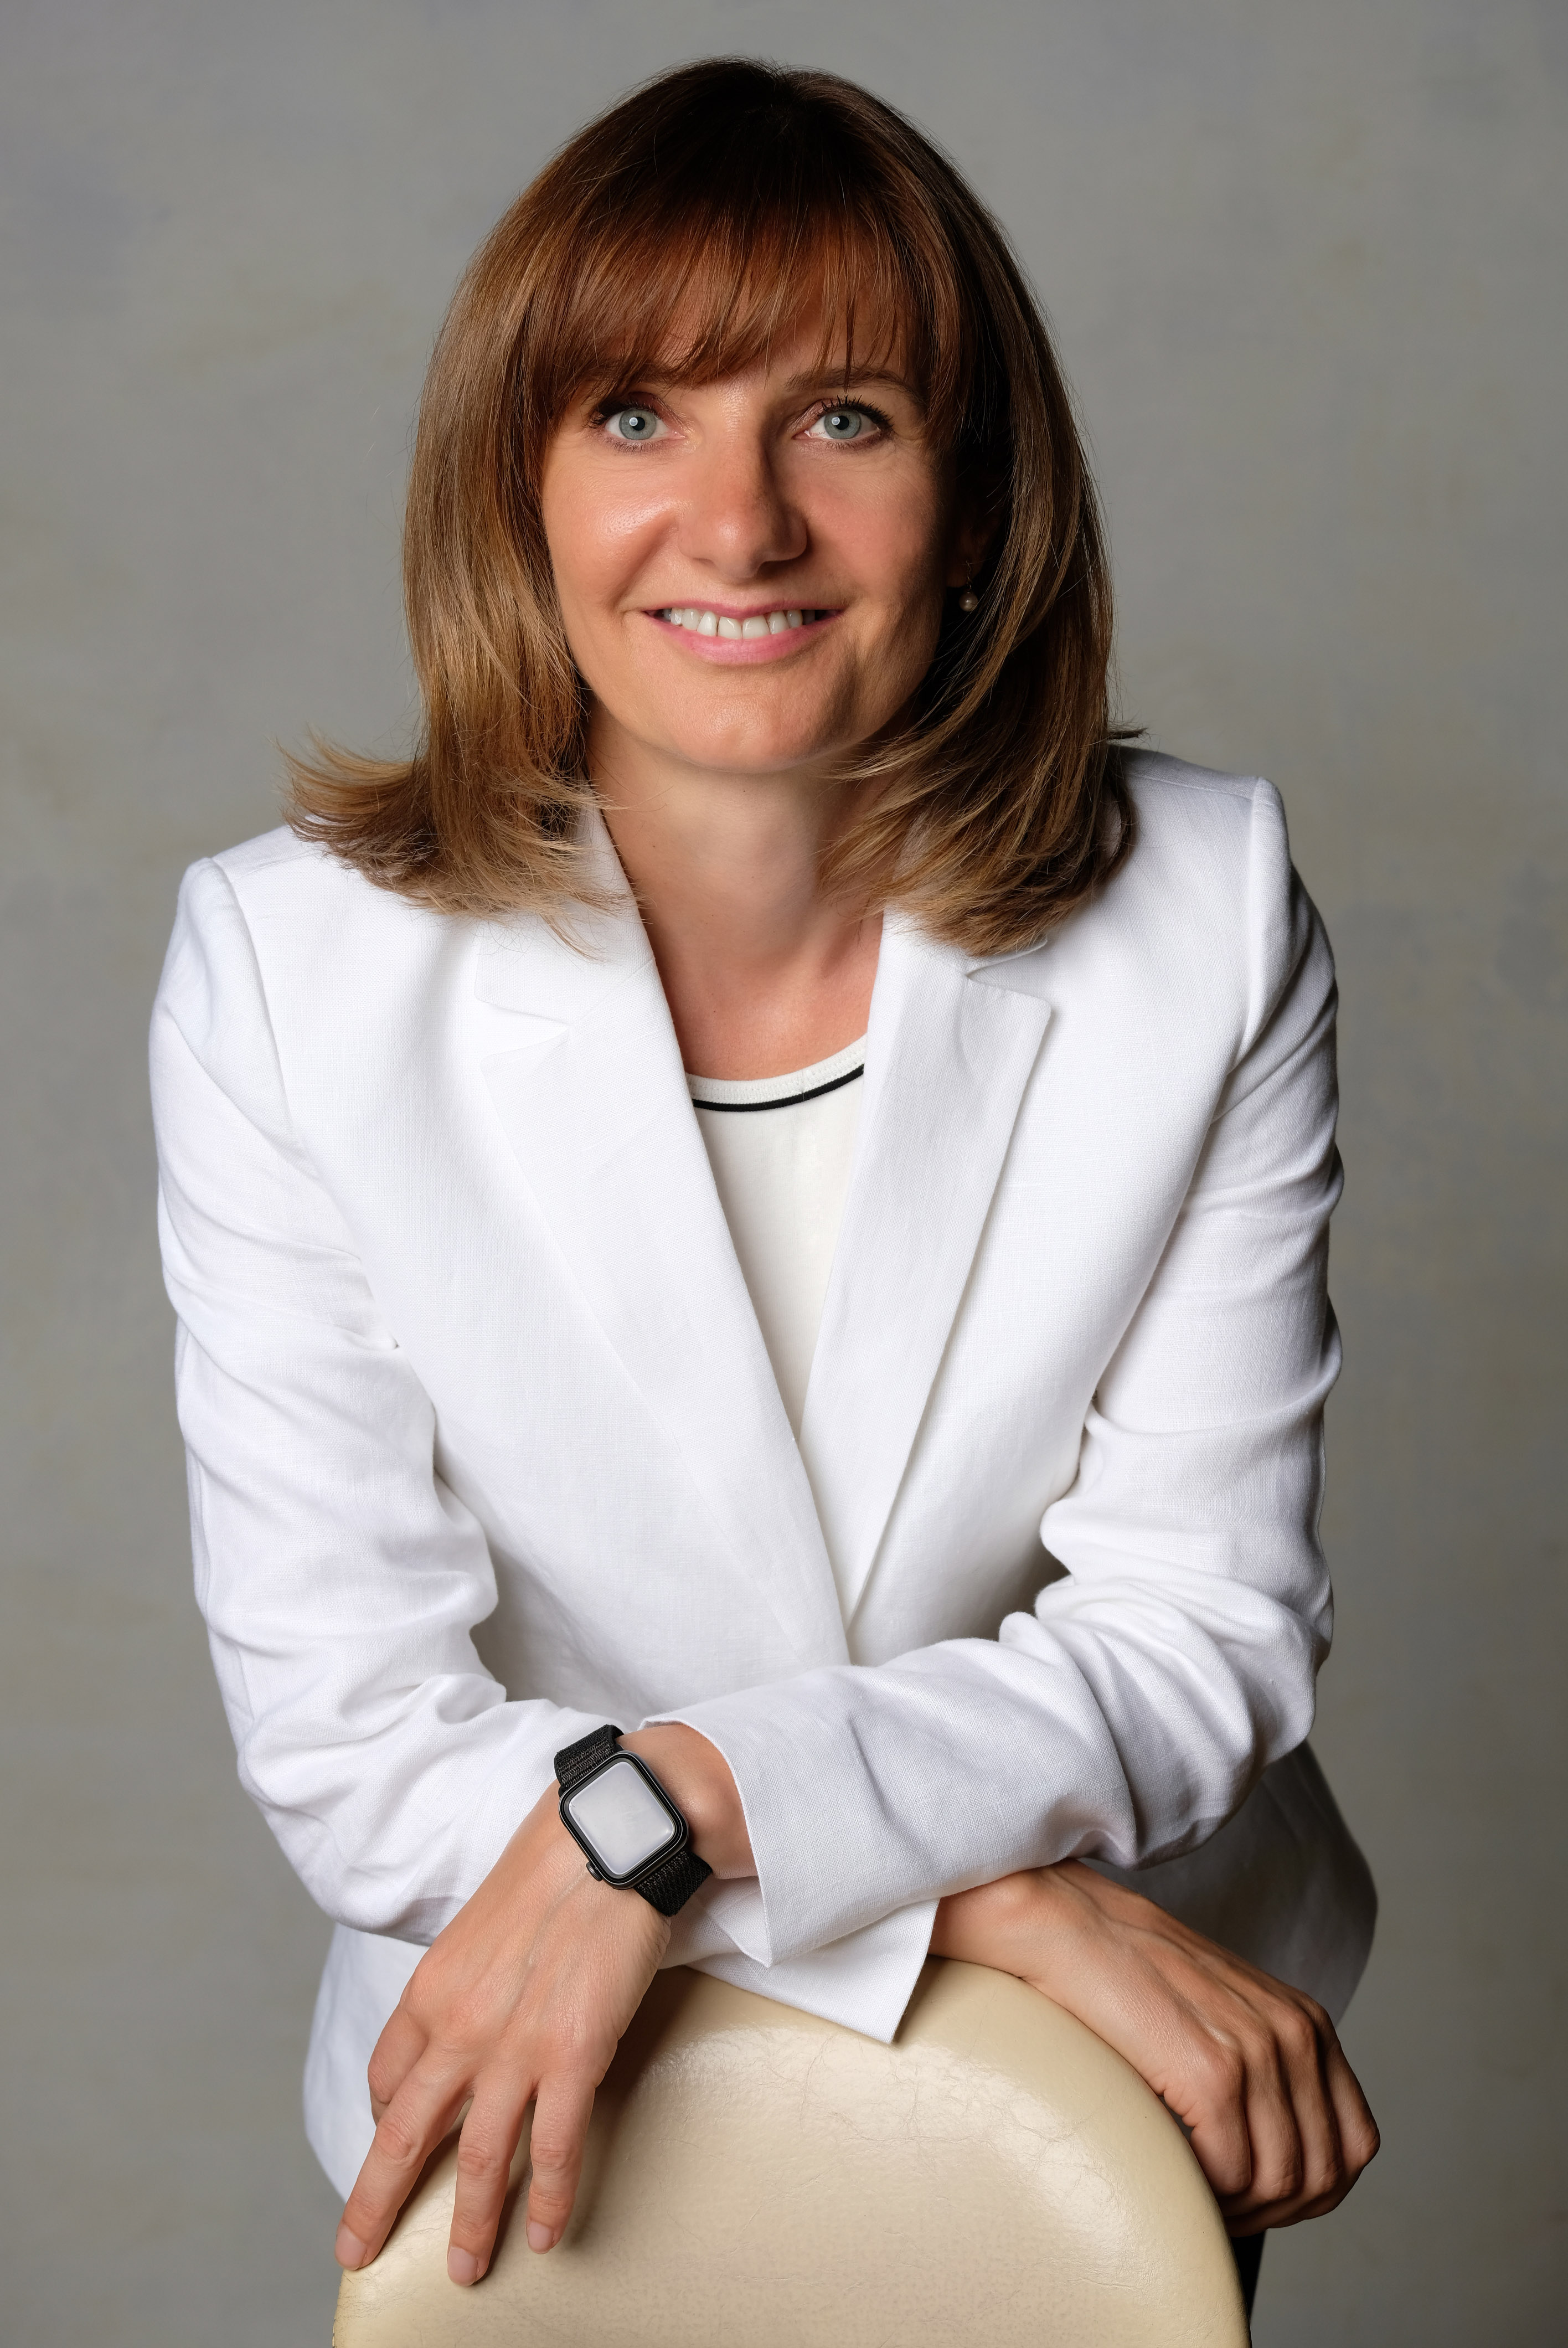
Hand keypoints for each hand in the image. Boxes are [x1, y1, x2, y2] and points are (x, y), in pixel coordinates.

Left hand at [333, 1726, 750, 2288]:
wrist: (614, 1834)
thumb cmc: (560, 1862)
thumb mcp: (487, 1921)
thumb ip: (471, 1976)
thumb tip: (479, 2009)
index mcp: (433, 1986)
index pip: (388, 2076)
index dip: (385, 2119)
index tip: (390, 2141)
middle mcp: (459, 2024)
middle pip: (405, 2133)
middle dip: (377, 2201)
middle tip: (359, 2249)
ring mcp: (514, 2045)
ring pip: (477, 2157)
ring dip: (469, 2221)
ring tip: (466, 2267)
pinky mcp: (573, 2054)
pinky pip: (554, 2148)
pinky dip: (549, 2198)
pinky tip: (547, 2232)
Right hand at [932, 1862, 1378, 2233]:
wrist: (1065, 1927)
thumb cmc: (1125, 1978)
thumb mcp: (1221, 2017)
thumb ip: (1263, 2072)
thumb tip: (1275, 2164)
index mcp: (1307, 2023)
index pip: (1353, 2146)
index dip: (1309, 2191)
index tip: (1255, 2198)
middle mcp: (1296, 2033)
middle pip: (1323, 2175)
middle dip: (1271, 2212)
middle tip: (1216, 2207)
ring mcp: (1259, 2051)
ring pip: (1280, 2184)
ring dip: (1235, 2208)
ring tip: (1189, 2194)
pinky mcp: (1212, 2070)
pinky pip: (1232, 2173)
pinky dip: (1204, 2192)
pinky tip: (1169, 2170)